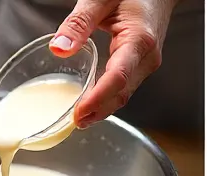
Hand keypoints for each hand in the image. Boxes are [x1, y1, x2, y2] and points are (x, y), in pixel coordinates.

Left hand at [50, 0, 170, 127]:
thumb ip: (79, 22)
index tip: (79, 112)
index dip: (98, 99)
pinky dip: (108, 97)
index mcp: (139, 40)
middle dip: (99, 111)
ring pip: (124, 94)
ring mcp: (147, 63)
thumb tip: (59, 48)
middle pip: (122, 93)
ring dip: (103, 107)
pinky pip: (125, 86)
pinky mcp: (142, 64)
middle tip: (75, 121)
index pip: (117, 78)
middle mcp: (147, 57)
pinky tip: (94, 101)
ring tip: (82, 117)